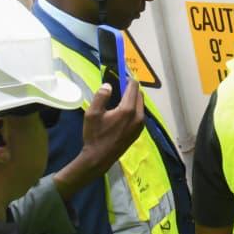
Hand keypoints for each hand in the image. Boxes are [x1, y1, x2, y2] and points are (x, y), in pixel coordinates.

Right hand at [53, 80, 145, 199]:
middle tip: (119, 86)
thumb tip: (108, 85)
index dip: (127, 79)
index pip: (133, 87)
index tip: (120, 75)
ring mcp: (140, 125)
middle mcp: (138, 116)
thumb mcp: (92, 114)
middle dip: (131, 88)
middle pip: (139, 95)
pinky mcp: (138, 131)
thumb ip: (101, 96)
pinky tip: (121, 111)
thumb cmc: (95, 136)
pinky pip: (139, 114)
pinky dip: (133, 108)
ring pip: (140, 105)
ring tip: (119, 98)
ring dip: (133, 98)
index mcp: (128, 110)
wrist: (99, 159)